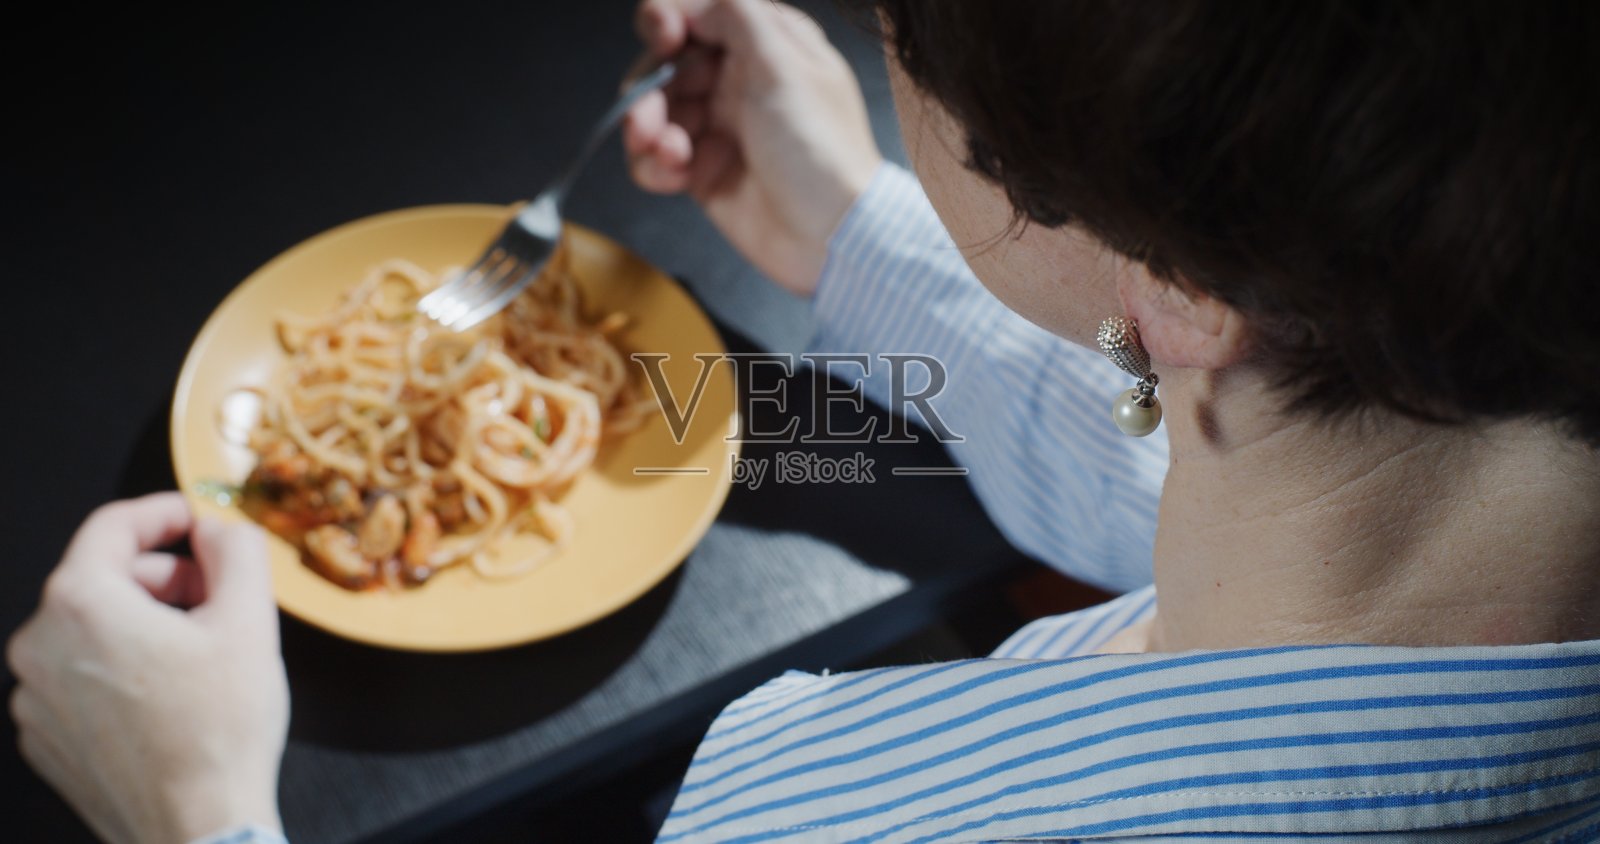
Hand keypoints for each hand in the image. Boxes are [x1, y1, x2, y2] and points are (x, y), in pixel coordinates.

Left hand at [8, 493, 287, 843]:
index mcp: (81, 603)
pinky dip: (122, 670)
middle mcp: (40, 644)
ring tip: (199, 657)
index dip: (164, 513)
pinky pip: (81, 677)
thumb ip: (237, 549)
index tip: (197, 519)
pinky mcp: (45, 736)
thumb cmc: (217, 733)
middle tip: (217, 601)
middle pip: (103, 578)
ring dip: (145, 626)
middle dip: (164, 578)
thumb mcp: (250, 619)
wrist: (197, 828)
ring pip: (92, 630)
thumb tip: (219, 528)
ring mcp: (35, 696)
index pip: (113, 525)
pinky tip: (171, 697)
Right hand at [625, 0, 882, 295]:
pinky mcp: (704, 170)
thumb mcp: (784, 68)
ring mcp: (721, 126)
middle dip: (649, 90)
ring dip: (648, 131)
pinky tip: (675, 177)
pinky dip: (655, 167)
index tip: (665, 41)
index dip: (669, 21)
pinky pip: (657, 158)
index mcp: (767, 44)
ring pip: (654, 111)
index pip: (700, 12)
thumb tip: (696, 6)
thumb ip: (737, 18)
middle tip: (646, 121)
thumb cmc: (822, 153)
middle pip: (665, 64)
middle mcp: (741, 80)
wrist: (830, 237)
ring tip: (670, 156)